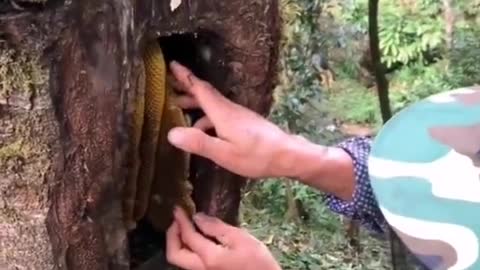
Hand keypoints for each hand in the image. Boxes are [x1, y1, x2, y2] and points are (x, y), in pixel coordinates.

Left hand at [166, 207, 281, 269]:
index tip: (178, 208)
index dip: (181, 221)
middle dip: (172, 235)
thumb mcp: (240, 239)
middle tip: (178, 220)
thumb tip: (197, 217)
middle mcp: (200, 268)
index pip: (188, 237)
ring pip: (180, 260)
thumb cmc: (257, 261)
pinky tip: (196, 240)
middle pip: (174, 254)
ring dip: (178, 243)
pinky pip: (189, 262)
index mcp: (209, 257)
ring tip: (185, 228)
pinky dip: (187, 249)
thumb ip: (217, 228)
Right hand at [167, 61, 298, 178]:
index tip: (171, 64)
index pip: (200, 89)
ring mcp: (238, 116)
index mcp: (222, 113)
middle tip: (168, 85)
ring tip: (179, 106)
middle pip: (205, 94)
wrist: (287, 155)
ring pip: (212, 104)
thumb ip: (199, 143)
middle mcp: (229, 110)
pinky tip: (203, 130)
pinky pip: (219, 114)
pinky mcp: (243, 123)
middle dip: (187, 87)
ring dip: (195, 103)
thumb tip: (171, 133)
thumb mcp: (224, 153)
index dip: (185, 77)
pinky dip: (206, 116)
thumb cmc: (256, 155)